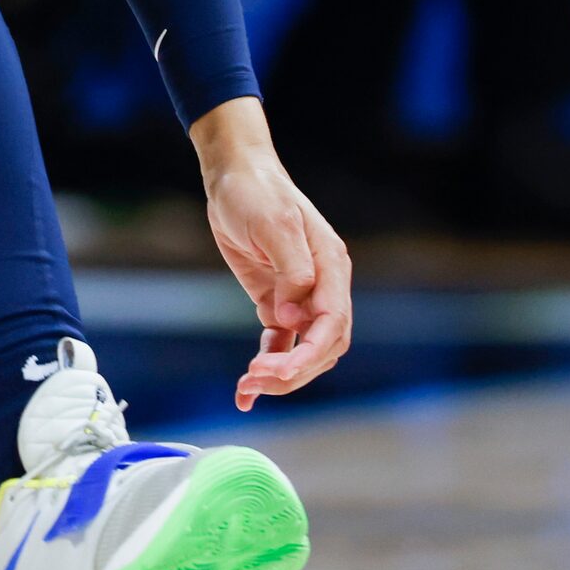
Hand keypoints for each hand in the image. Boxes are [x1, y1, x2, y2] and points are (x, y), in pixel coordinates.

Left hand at [190, 99, 353, 409]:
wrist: (235, 177)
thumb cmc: (256, 194)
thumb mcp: (274, 225)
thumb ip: (291, 271)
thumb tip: (293, 318)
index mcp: (331, 267)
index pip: (334, 322)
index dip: (311, 350)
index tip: (282, 367)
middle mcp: (322, 287)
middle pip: (323, 346)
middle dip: (294, 370)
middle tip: (257, 381)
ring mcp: (300, 298)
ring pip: (303, 351)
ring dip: (281, 375)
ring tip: (248, 389)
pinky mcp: (276, 303)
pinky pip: (279, 344)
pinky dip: (267, 367)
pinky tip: (246, 391)